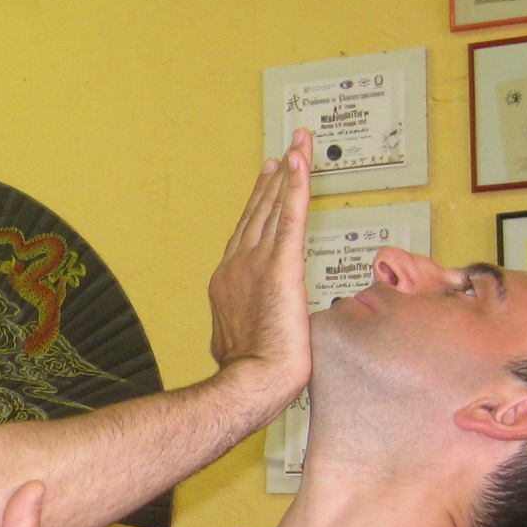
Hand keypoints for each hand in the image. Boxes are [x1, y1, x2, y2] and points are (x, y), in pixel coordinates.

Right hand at [207, 128, 313, 414]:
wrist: (249, 384)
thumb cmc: (249, 377)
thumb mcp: (243, 343)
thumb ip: (248, 325)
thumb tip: (256, 332)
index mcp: (227, 282)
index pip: (247, 234)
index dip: (259, 204)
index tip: (269, 180)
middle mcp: (237, 265)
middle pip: (258, 211)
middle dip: (274, 178)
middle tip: (284, 151)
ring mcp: (256, 262)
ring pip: (275, 205)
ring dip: (288, 170)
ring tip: (298, 142)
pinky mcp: (280, 265)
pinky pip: (290, 214)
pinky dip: (294, 184)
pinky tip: (299, 159)